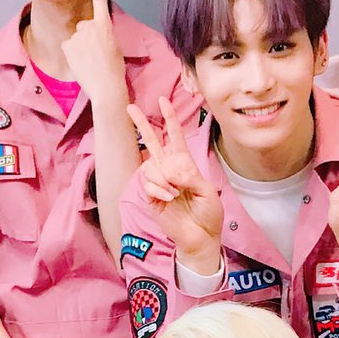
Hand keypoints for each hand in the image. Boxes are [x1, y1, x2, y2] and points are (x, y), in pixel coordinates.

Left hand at [61, 0, 127, 112]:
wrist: (106, 87)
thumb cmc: (114, 70)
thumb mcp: (114, 46)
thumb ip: (103, 34)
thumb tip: (94, 34)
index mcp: (105, 26)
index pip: (100, 0)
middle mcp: (90, 26)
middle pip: (84, 26)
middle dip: (86, 37)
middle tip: (96, 55)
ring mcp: (78, 35)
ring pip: (76, 38)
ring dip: (80, 48)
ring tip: (90, 62)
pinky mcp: (68, 45)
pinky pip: (68, 47)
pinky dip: (72, 55)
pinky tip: (81, 64)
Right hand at [129, 95, 224, 265]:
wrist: (200, 237)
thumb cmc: (208, 214)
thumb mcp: (207, 191)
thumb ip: (190, 177)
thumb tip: (170, 170)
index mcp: (185, 164)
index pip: (175, 137)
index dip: (170, 118)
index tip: (162, 100)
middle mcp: (169, 170)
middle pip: (152, 141)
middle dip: (141, 124)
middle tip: (130, 107)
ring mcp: (158, 182)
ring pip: (151, 166)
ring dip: (164, 178)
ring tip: (175, 194)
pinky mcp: (150, 196)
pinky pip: (149, 183)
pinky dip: (160, 190)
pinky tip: (169, 199)